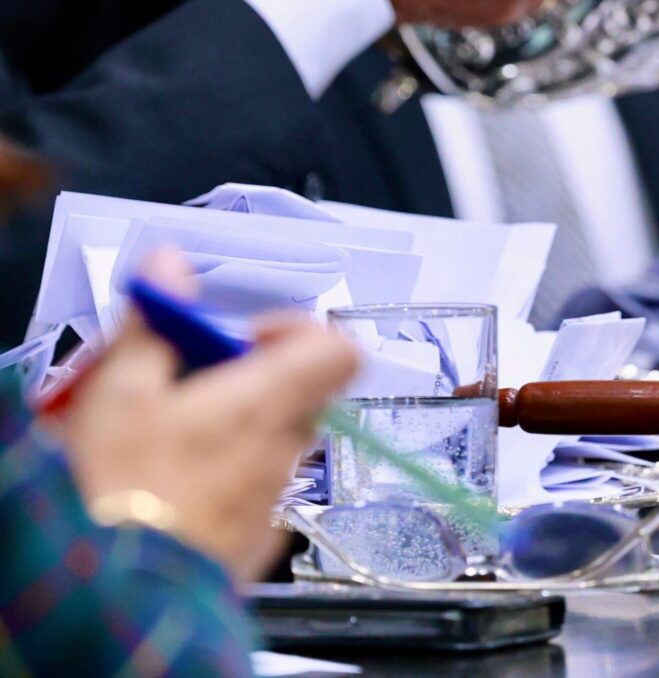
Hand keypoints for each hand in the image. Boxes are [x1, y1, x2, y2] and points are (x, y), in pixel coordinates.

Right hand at [59, 250, 359, 583]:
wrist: (114, 597)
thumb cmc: (121, 493)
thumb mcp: (122, 390)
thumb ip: (157, 323)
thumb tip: (171, 266)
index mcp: (269, 403)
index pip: (339, 349)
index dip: (300, 330)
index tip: (245, 336)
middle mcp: (288, 449)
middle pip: (299, 391)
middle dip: (250, 377)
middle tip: (189, 381)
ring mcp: (277, 497)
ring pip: (276, 439)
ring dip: (236, 425)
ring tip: (170, 433)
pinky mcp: (259, 536)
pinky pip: (257, 486)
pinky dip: (227, 472)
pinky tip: (174, 481)